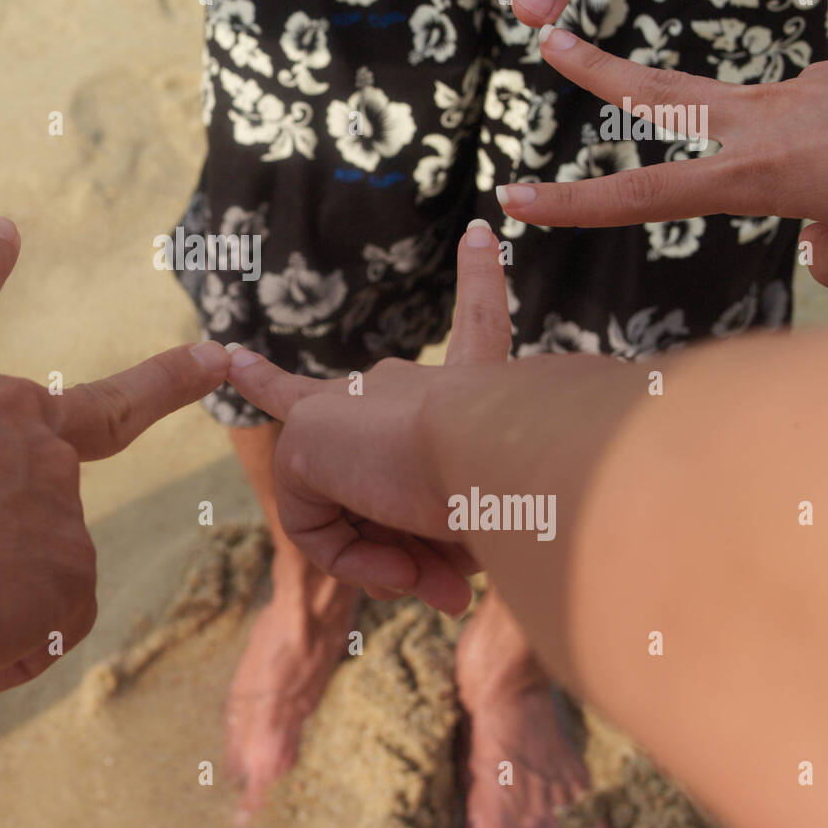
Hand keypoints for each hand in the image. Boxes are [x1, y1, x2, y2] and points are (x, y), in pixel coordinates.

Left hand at [224, 221, 512, 609]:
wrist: (501, 455)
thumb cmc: (525, 491)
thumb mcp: (502, 522)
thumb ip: (463, 545)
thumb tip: (438, 586)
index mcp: (467, 386)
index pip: (481, 324)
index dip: (482, 281)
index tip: (480, 235)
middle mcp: (405, 385)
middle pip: (377, 472)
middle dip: (402, 547)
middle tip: (450, 591)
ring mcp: (346, 406)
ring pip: (345, 508)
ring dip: (389, 561)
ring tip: (434, 581)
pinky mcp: (303, 437)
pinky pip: (311, 526)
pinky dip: (351, 561)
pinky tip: (395, 568)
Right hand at [500, 28, 827, 289]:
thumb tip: (822, 238)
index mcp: (763, 172)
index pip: (644, 193)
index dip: (574, 203)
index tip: (514, 200)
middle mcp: (773, 120)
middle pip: (662, 95)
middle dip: (599, 72)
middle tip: (549, 39)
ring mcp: (813, 87)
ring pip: (756, 119)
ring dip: (768, 151)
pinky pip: (822, 118)